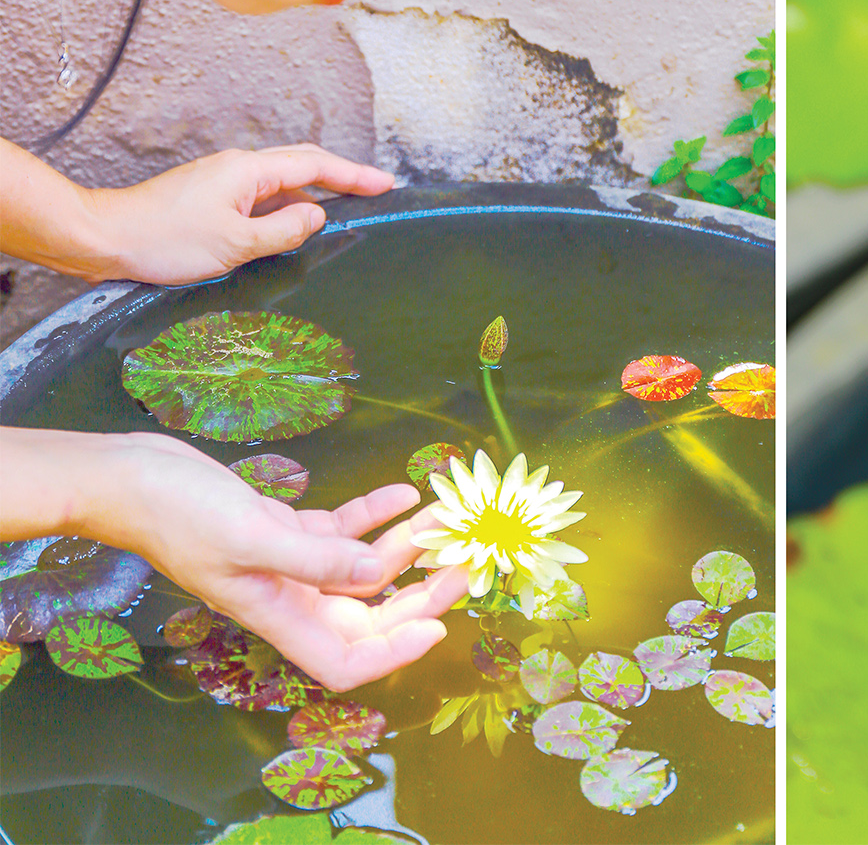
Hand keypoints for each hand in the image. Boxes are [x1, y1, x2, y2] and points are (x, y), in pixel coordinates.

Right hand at [7, 429, 465, 691]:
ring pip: (364, 567)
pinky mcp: (284, 528)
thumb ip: (316, 557)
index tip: (440, 625)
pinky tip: (404, 492)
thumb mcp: (252, 534)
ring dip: (408, 544)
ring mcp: (289, 563)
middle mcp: (291, 597)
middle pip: (371, 615)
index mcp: (279, 615)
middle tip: (465, 558)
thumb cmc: (179, 513)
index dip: (395, 654)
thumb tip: (374, 572)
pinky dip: (375, 515)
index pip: (347, 661)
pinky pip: (343, 531)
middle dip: (421, 593)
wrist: (131, 478)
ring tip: (447, 514)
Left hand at [82, 143, 393, 284]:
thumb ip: (284, 230)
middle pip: (302, 166)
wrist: (106, 238)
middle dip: (341, 178)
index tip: (384, 183)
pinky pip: (261, 198)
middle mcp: (237, 168)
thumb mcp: (235, 244)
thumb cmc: (163, 240)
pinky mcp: (211, 198)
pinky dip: (285, 209)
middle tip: (374, 191)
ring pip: (281, 184)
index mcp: (248, 171)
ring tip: (342, 215)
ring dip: (312, 197)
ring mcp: (223, 182)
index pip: (315, 166)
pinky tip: (292, 229)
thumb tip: (316, 216)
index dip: (354, 175)